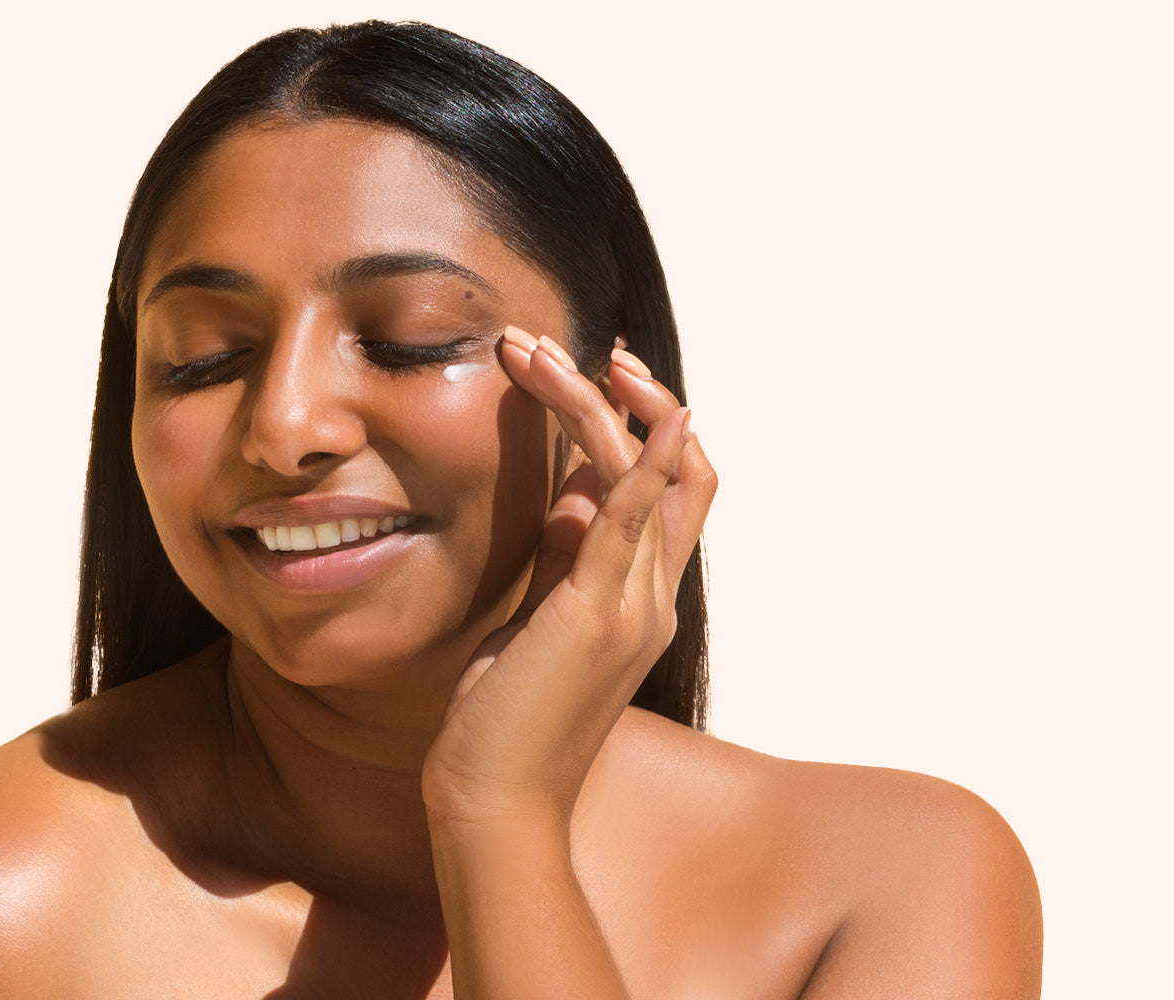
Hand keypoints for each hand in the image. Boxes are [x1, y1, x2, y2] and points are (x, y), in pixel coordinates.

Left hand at [421, 326, 716, 827]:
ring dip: (597, 403)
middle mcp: (654, 596)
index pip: (669, 492)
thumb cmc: (507, 717)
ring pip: (644, 476)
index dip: (648, 428)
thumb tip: (568, 492)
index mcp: (641, 598)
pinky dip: (645, 458)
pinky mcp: (597, 614)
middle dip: (631, 398)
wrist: (496, 800)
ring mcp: (635, 605)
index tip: (601, 374)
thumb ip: (563, 557)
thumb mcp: (538, 619)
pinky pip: (632, 519)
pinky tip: (652, 408)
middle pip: (677, 471)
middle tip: (568, 346)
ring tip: (534, 354)